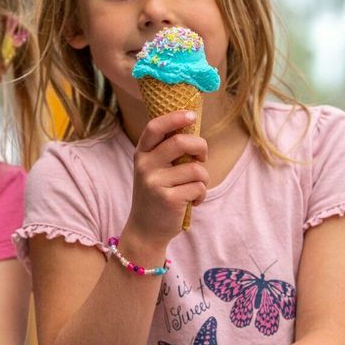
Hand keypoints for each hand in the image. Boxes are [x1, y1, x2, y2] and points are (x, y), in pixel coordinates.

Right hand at [130, 110, 208, 241]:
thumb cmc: (156, 194)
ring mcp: (155, 182)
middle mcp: (145, 165)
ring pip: (196, 169)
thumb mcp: (153, 169)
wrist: (144, 229)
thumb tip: (192, 129)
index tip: (191, 115)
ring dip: (203, 179)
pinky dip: (201, 195)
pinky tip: (191, 202)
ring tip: (194, 188)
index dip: (174, 117)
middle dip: (200, 147)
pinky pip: (199, 188)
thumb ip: (166, 151)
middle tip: (202, 156)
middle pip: (181, 142)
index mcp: (141, 153)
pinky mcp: (168, 199)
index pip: (155, 127)